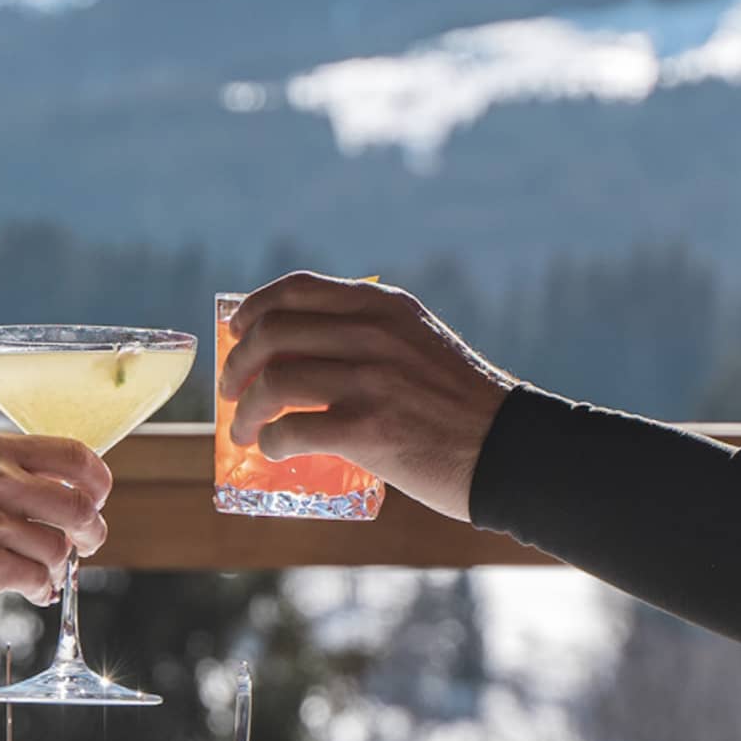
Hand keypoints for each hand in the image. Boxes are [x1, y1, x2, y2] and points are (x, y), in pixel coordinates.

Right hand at [0, 433, 110, 618]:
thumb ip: (4, 473)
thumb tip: (63, 491)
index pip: (74, 456)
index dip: (97, 482)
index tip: (97, 499)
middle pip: (80, 506)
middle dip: (92, 531)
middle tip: (88, 543)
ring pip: (59, 548)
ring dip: (59, 567)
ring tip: (44, 574)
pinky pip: (39, 579)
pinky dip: (43, 589)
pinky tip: (35, 591)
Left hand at [219, 272, 514, 519]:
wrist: (509, 450)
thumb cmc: (461, 406)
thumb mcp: (421, 343)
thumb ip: (372, 336)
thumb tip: (302, 354)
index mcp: (383, 306)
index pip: (297, 289)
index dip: (253, 310)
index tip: (237, 333)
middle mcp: (373, 334)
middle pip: (272, 334)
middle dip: (236, 365)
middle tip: (231, 392)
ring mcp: (369, 380)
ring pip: (272, 382)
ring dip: (244, 412)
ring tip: (243, 432)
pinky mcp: (367, 429)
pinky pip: (291, 430)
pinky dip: (270, 443)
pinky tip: (273, 451)